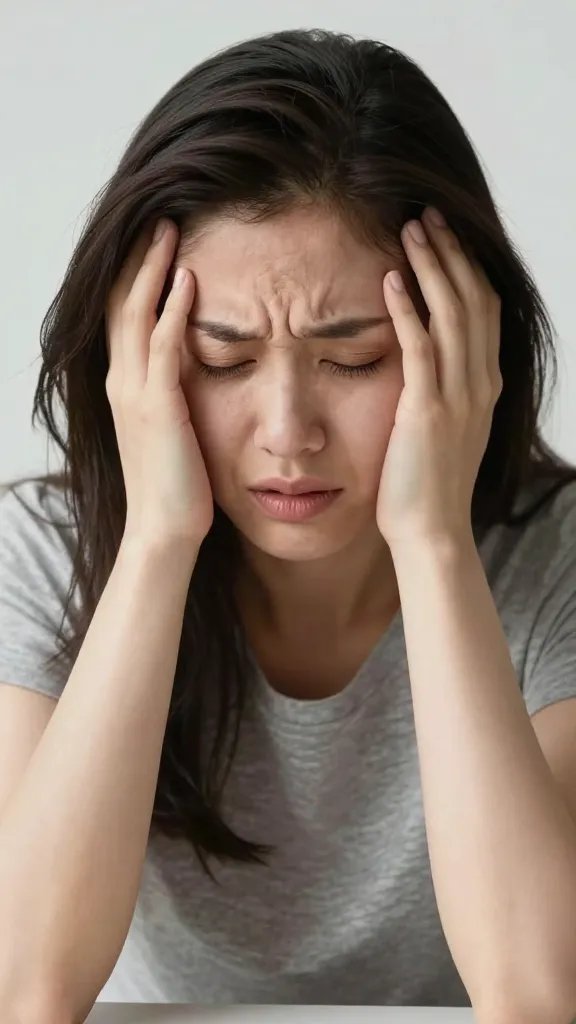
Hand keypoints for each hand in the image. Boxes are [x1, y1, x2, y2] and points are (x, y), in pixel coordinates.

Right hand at [104, 218, 213, 547]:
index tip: (157, 243)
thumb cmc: (176, 486)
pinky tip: (188, 279)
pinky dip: (173, 310)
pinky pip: (163, 346)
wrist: (163, 531)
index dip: (136, 277)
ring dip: (153, 269)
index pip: (125, 317)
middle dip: (139, 258)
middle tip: (160, 219)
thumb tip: (193, 375)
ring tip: (169, 230)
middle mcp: (122, 382)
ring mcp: (136, 393)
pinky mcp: (159, 407)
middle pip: (122, 303)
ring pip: (137, 314)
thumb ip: (173, 397)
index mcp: (126, 387)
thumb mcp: (170, 432)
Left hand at [376, 206, 502, 550]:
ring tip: (410, 229)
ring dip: (431, 267)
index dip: (467, 269)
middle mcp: (480, 383)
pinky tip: (389, 279)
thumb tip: (427, 361)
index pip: (484, 311)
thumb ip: (444, 390)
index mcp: (485, 385)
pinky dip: (406, 309)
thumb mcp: (447, 428)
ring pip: (452, 314)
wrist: (432, 531)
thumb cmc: (428, 484)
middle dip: (452, 253)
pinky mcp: (426, 411)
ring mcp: (458, 396)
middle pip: (473, 300)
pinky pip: (420, 348)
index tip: (445, 237)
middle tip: (428, 215)